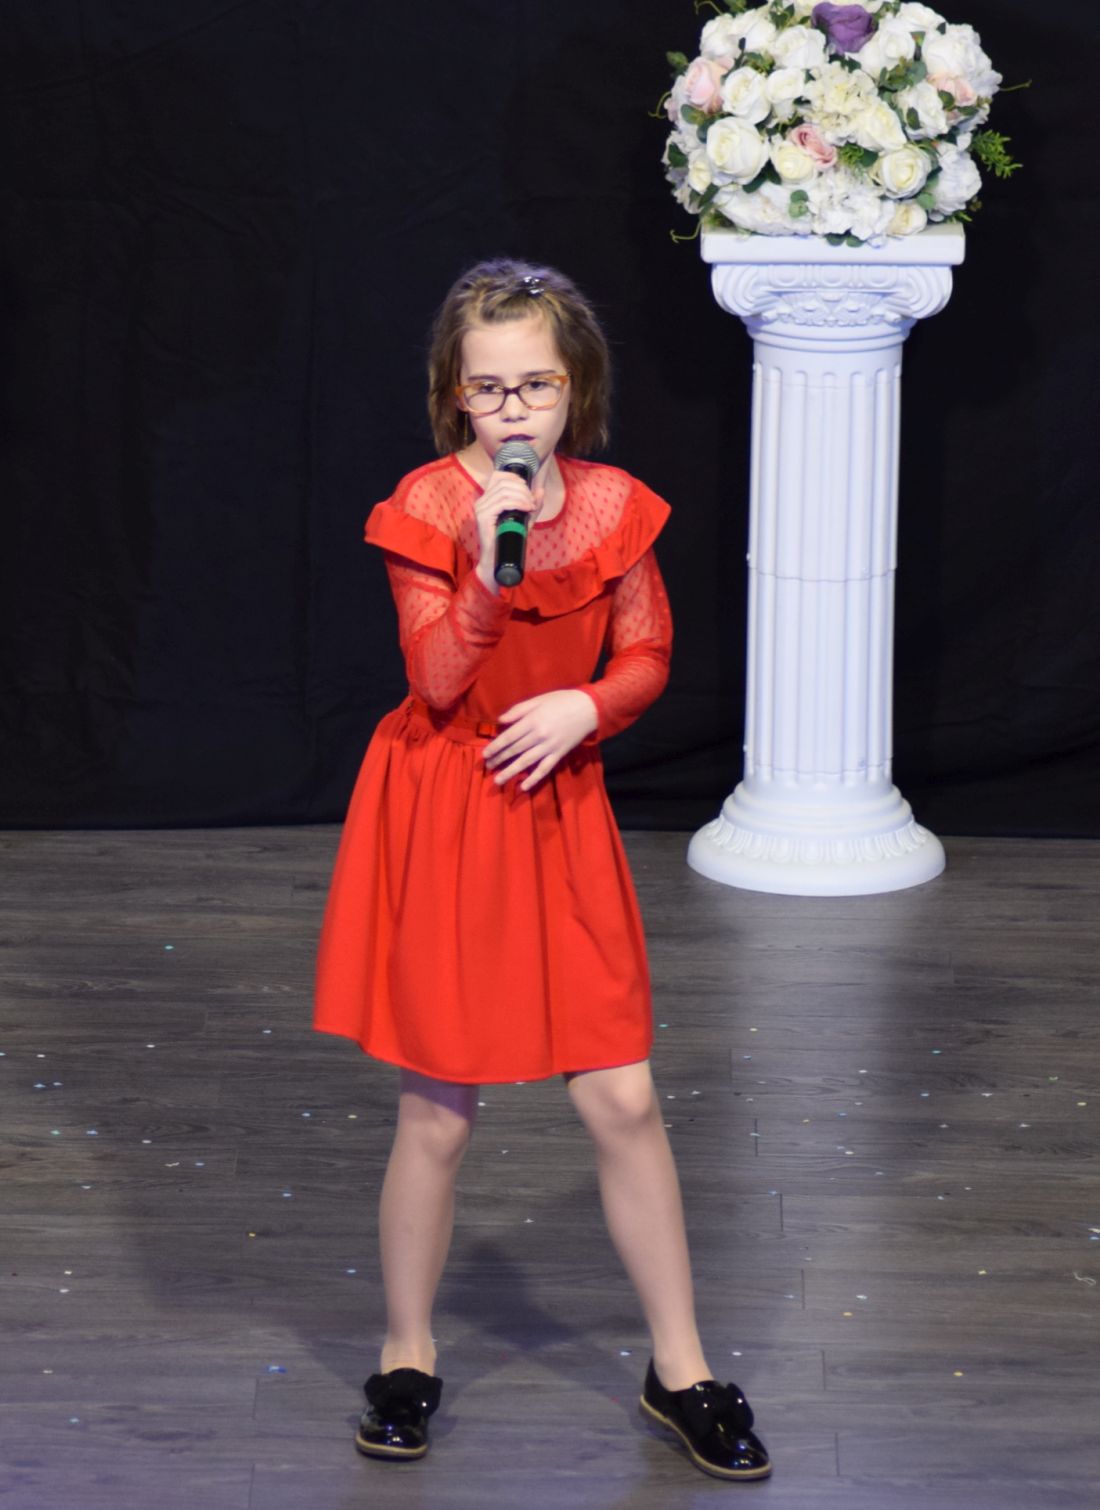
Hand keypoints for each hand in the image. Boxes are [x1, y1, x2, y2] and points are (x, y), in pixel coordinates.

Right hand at [473, 470, 543, 593]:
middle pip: (503, 482)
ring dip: (522, 496)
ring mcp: (481, 508)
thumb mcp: (524, 519)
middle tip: (532, 502)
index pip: (497, 476)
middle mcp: (481, 501)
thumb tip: (540, 490)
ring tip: (530, 506)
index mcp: (487, 499)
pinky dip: (518, 503)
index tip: (526, 487)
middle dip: (522, 489)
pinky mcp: (483, 516)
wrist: (496, 560)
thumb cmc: (508, 540)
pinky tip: (527, 508)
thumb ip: (532, 505)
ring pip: (504, 492)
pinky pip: (503, 503)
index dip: (514, 477)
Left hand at [483, 690, 598, 790]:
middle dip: (499, 760)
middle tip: (488, 767)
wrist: (588, 708)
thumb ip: (518, 710)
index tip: (485, 755)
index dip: (495, 747)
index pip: (509, 737)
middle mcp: (539, 736)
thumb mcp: (538, 700)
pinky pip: (544, 769)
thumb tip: (500, 720)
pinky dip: (534, 779)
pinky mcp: (559, 754)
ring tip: (498, 780)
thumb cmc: (562, 701)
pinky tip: (523, 787)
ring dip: (511, 772)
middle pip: (515, 750)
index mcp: (532, 721)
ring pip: (526, 762)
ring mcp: (549, 747)